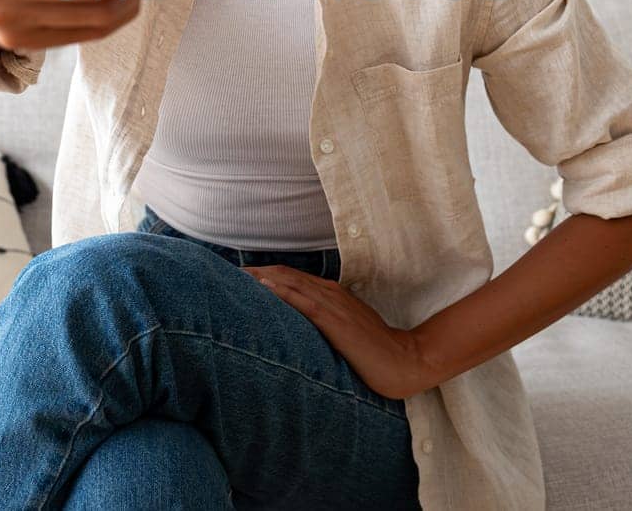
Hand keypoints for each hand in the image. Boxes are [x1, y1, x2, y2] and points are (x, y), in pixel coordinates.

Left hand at [242, 265, 436, 400]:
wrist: (406, 360)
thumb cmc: (374, 348)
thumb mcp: (343, 331)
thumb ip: (321, 323)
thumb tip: (295, 326)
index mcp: (330, 294)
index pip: (290, 278)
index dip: (263, 275)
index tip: (237, 276)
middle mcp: (329, 294)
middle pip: (285, 276)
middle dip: (256, 273)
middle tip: (225, 273)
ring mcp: (334, 306)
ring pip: (291, 284)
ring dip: (263, 278)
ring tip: (236, 276)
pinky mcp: (337, 323)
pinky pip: (306, 303)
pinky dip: (283, 292)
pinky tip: (265, 288)